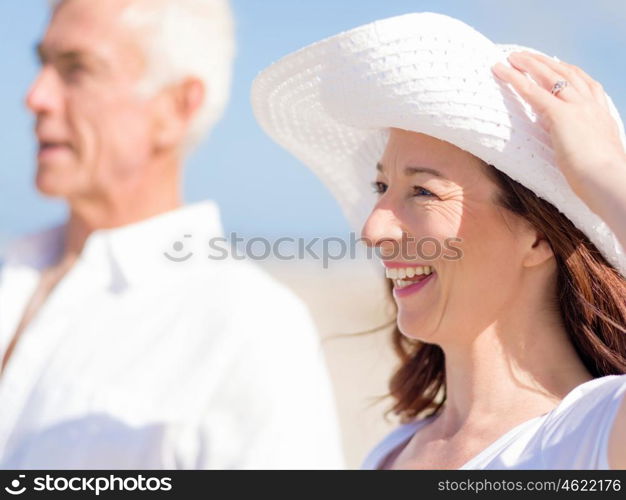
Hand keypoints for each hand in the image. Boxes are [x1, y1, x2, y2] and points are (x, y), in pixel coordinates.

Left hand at [491, 51, 625, 202]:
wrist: (609, 182)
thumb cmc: (602, 180)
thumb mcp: (594, 156)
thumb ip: (583, 146)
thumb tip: (570, 148)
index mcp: (601, 114)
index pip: (584, 84)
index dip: (567, 72)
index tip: (555, 65)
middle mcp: (590, 105)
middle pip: (565, 74)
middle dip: (544, 62)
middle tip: (526, 55)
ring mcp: (577, 107)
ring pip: (549, 77)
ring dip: (528, 64)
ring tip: (511, 57)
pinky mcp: (560, 115)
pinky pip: (532, 92)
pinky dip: (515, 79)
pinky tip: (502, 72)